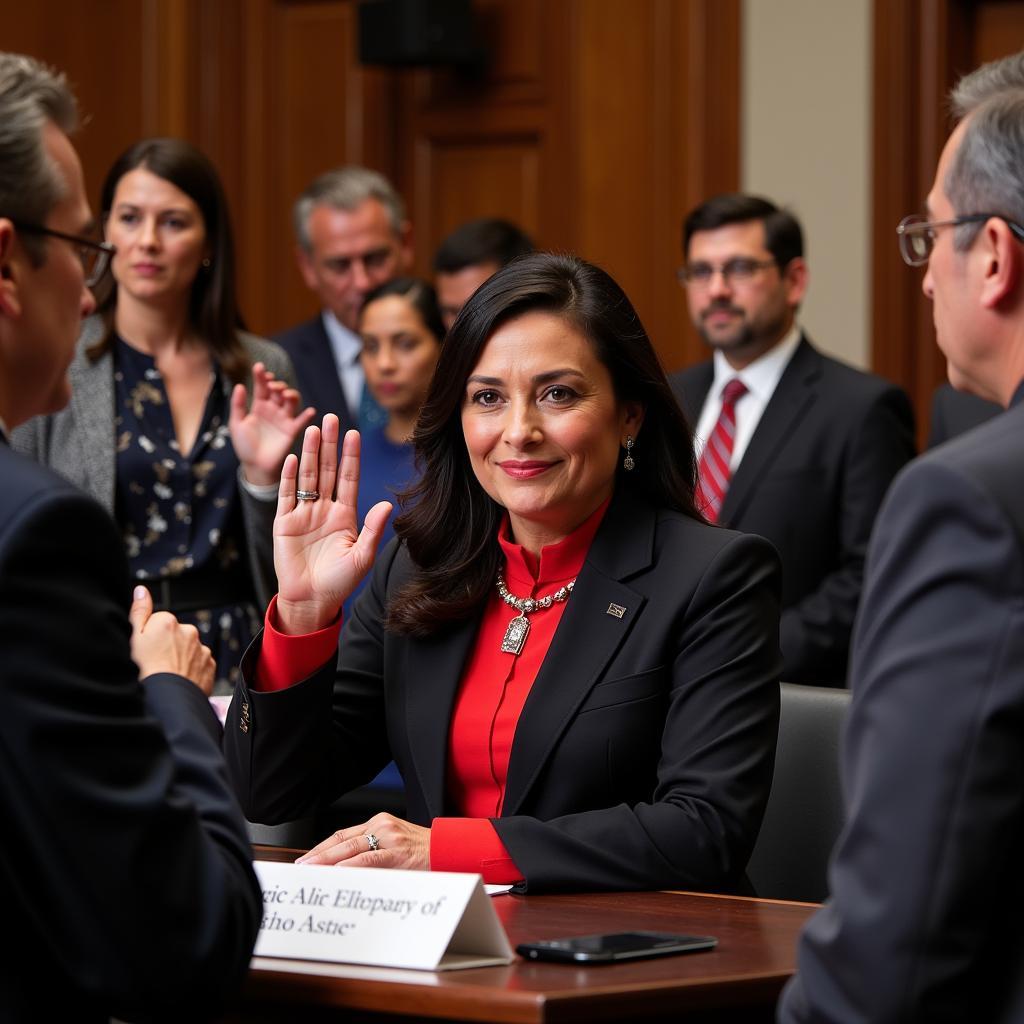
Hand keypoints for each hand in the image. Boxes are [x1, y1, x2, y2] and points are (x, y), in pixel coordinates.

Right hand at [129, 586, 215, 694]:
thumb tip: (141, 590)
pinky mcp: (210, 666)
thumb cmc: (143, 672)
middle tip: (155, 665)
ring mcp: (201, 649)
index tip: (145, 651)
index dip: (149, 638)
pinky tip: (179, 680)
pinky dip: (191, 671)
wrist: (166, 700)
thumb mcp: (132, 639)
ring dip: (180, 659)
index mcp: (168, 621)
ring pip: (188, 650)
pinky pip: (199, 664)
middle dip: (167, 646)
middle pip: (175, 635)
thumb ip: (138, 611)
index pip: (157, 623)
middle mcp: (189, 631)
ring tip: (167, 675)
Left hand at [229, 362, 315, 486]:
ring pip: (291, 402)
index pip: (262, 387)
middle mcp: (273, 410)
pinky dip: (307, 416)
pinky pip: (301, 422)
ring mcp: (283, 419)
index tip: (259, 368)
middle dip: (277, 385)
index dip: (261, 376)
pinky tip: (310, 411)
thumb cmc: (244, 445)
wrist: (255, 466)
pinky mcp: (292, 431)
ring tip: (286, 394)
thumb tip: (240, 385)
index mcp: (259, 406)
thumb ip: (238, 405)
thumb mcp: (236, 423)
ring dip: (291, 395)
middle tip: (272, 386)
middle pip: (279, 391)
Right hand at [274, 415, 392, 633]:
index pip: (348, 478)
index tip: (355, 434)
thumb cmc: (340, 582)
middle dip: (330, 445)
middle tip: (332, 418)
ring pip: (307, 476)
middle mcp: (324, 509)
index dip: (350, 456)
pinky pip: (286, 494)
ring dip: (310, 453)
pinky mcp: (284, 522)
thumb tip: (386, 504)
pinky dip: (290, 476)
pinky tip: (294, 457)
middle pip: (327, 470)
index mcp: (345, 515)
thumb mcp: (362, 556)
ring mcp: (303, 514)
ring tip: (313, 429)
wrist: (311, 600)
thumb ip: (372, 529)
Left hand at [296, 813, 430, 870]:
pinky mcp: (398, 851)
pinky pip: (370, 859)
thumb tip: (342, 872)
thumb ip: (372, 852)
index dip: (321, 848)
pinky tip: (338, 872)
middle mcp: (381, 825)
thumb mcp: (395, 845)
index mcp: (379, 822)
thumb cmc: (423, 852)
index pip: (342, 834)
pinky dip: (351, 865)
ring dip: (327, 861)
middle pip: (342, 839)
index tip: (306, 860)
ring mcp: (389, 836)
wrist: (449, 849)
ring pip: (351, 847)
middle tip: (301, 866)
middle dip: (318, 855)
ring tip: (312, 870)